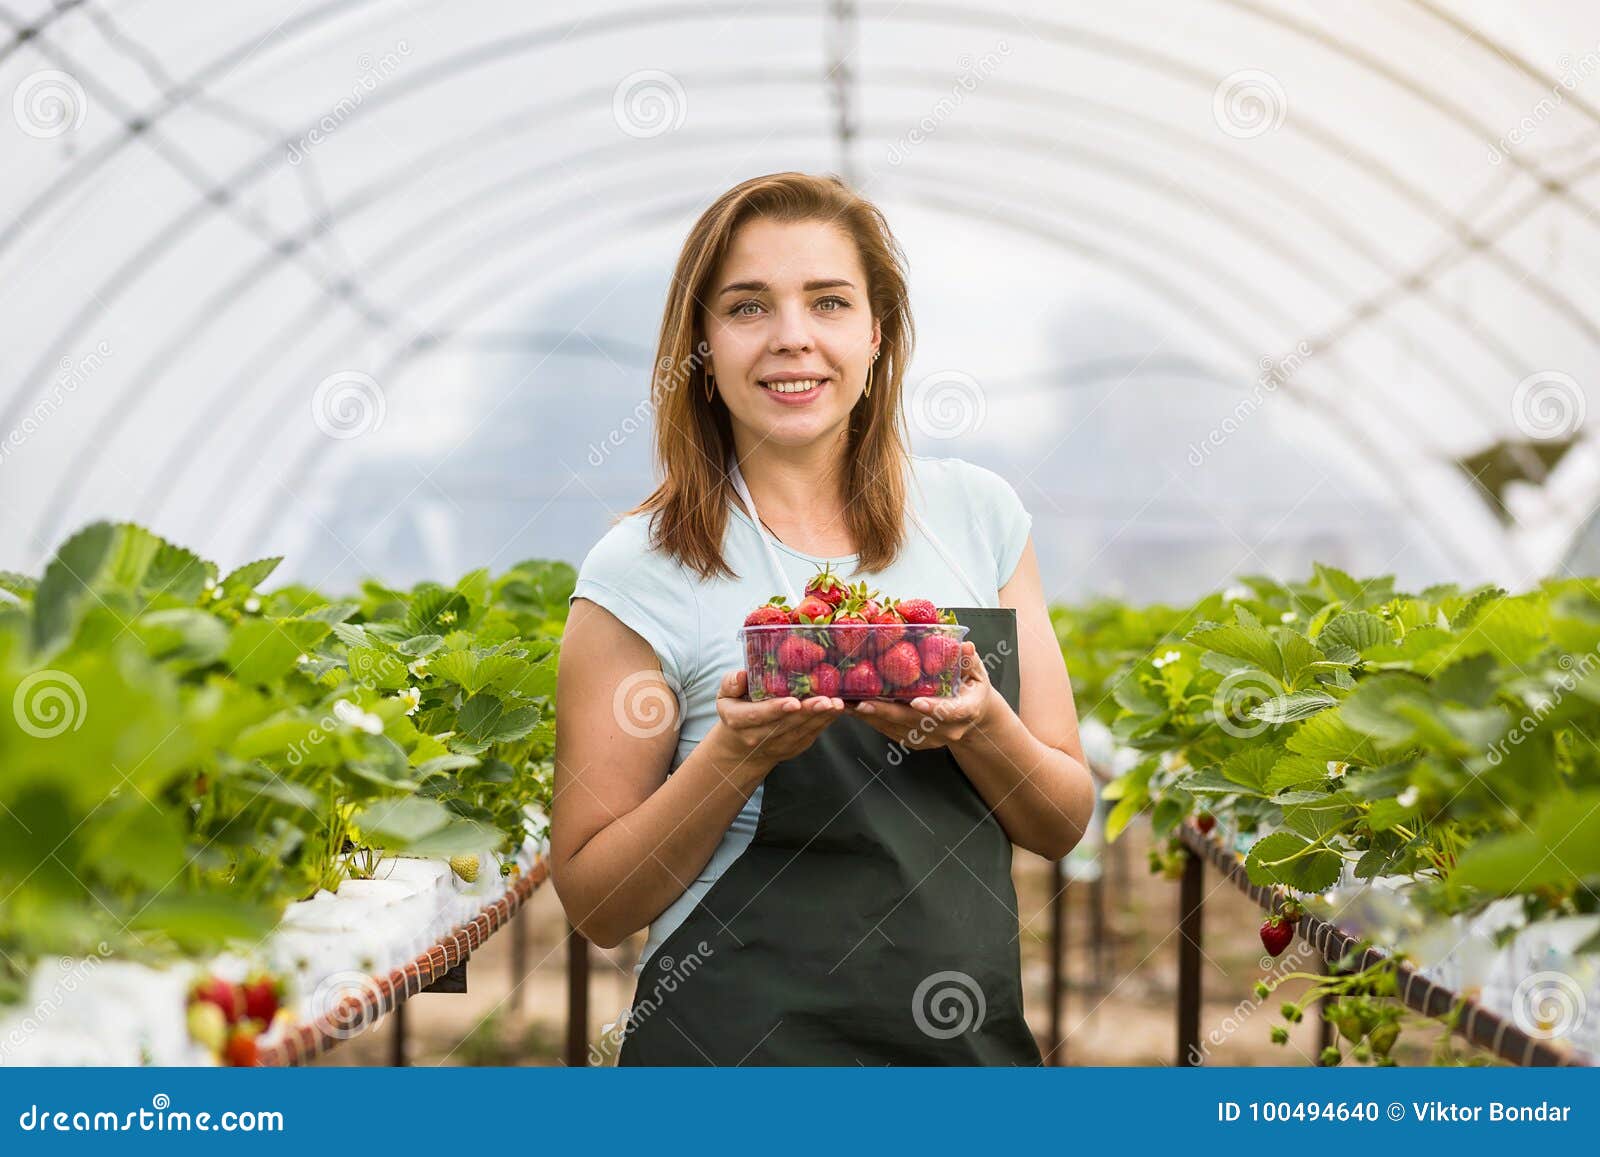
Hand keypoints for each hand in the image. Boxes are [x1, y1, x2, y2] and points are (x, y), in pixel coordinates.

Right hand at [707, 668, 846, 769]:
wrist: (741, 746)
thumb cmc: (736, 709)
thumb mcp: (725, 695)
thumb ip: (731, 683)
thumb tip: (742, 675)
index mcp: (738, 720)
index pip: (757, 716)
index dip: (775, 709)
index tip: (793, 702)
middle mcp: (757, 737)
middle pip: (784, 725)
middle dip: (807, 712)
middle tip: (825, 700)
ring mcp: (777, 745)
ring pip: (801, 731)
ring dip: (820, 718)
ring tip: (836, 704)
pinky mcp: (794, 748)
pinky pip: (811, 735)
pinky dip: (825, 722)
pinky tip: (836, 709)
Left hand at [848, 641, 1000, 750]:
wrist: (973, 716)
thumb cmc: (972, 687)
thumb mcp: (976, 671)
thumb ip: (967, 660)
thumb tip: (966, 646)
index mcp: (966, 710)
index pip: (949, 712)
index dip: (932, 708)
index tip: (915, 702)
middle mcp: (948, 729)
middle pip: (914, 722)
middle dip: (887, 713)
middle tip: (863, 704)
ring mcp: (931, 738)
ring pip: (898, 729)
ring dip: (872, 718)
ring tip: (848, 705)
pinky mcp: (916, 742)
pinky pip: (891, 732)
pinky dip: (873, 721)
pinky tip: (854, 709)